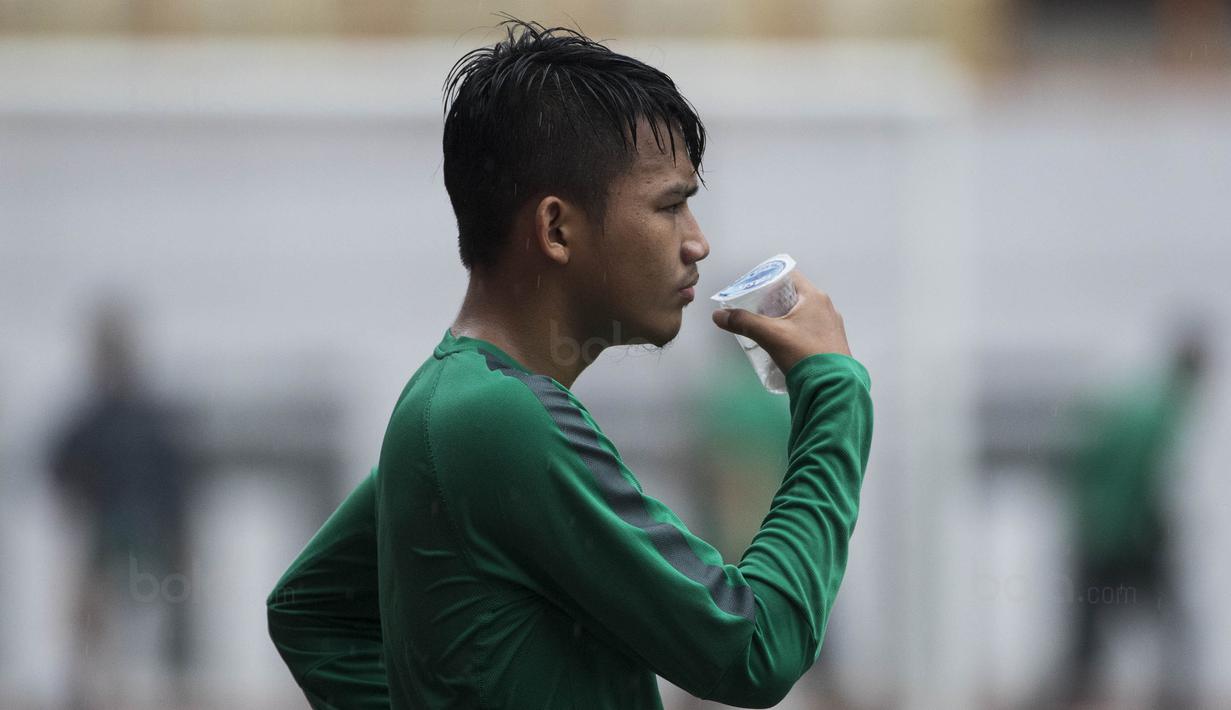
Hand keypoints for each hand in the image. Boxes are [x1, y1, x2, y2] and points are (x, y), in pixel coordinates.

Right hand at [711, 270, 850, 374]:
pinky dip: (795, 330)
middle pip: (794, 295)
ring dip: (784, 317)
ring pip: (803, 313)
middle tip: (755, 309)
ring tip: (767, 327)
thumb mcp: (770, 335)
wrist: (832, 387)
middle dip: (773, 301)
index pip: (789, 276)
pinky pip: (810, 329)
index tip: (753, 289)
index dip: (769, 279)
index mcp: (815, 297)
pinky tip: (784, 343)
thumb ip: (744, 322)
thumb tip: (719, 315)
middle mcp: (826, 307)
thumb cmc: (804, 354)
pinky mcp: (831, 343)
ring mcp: (831, 326)